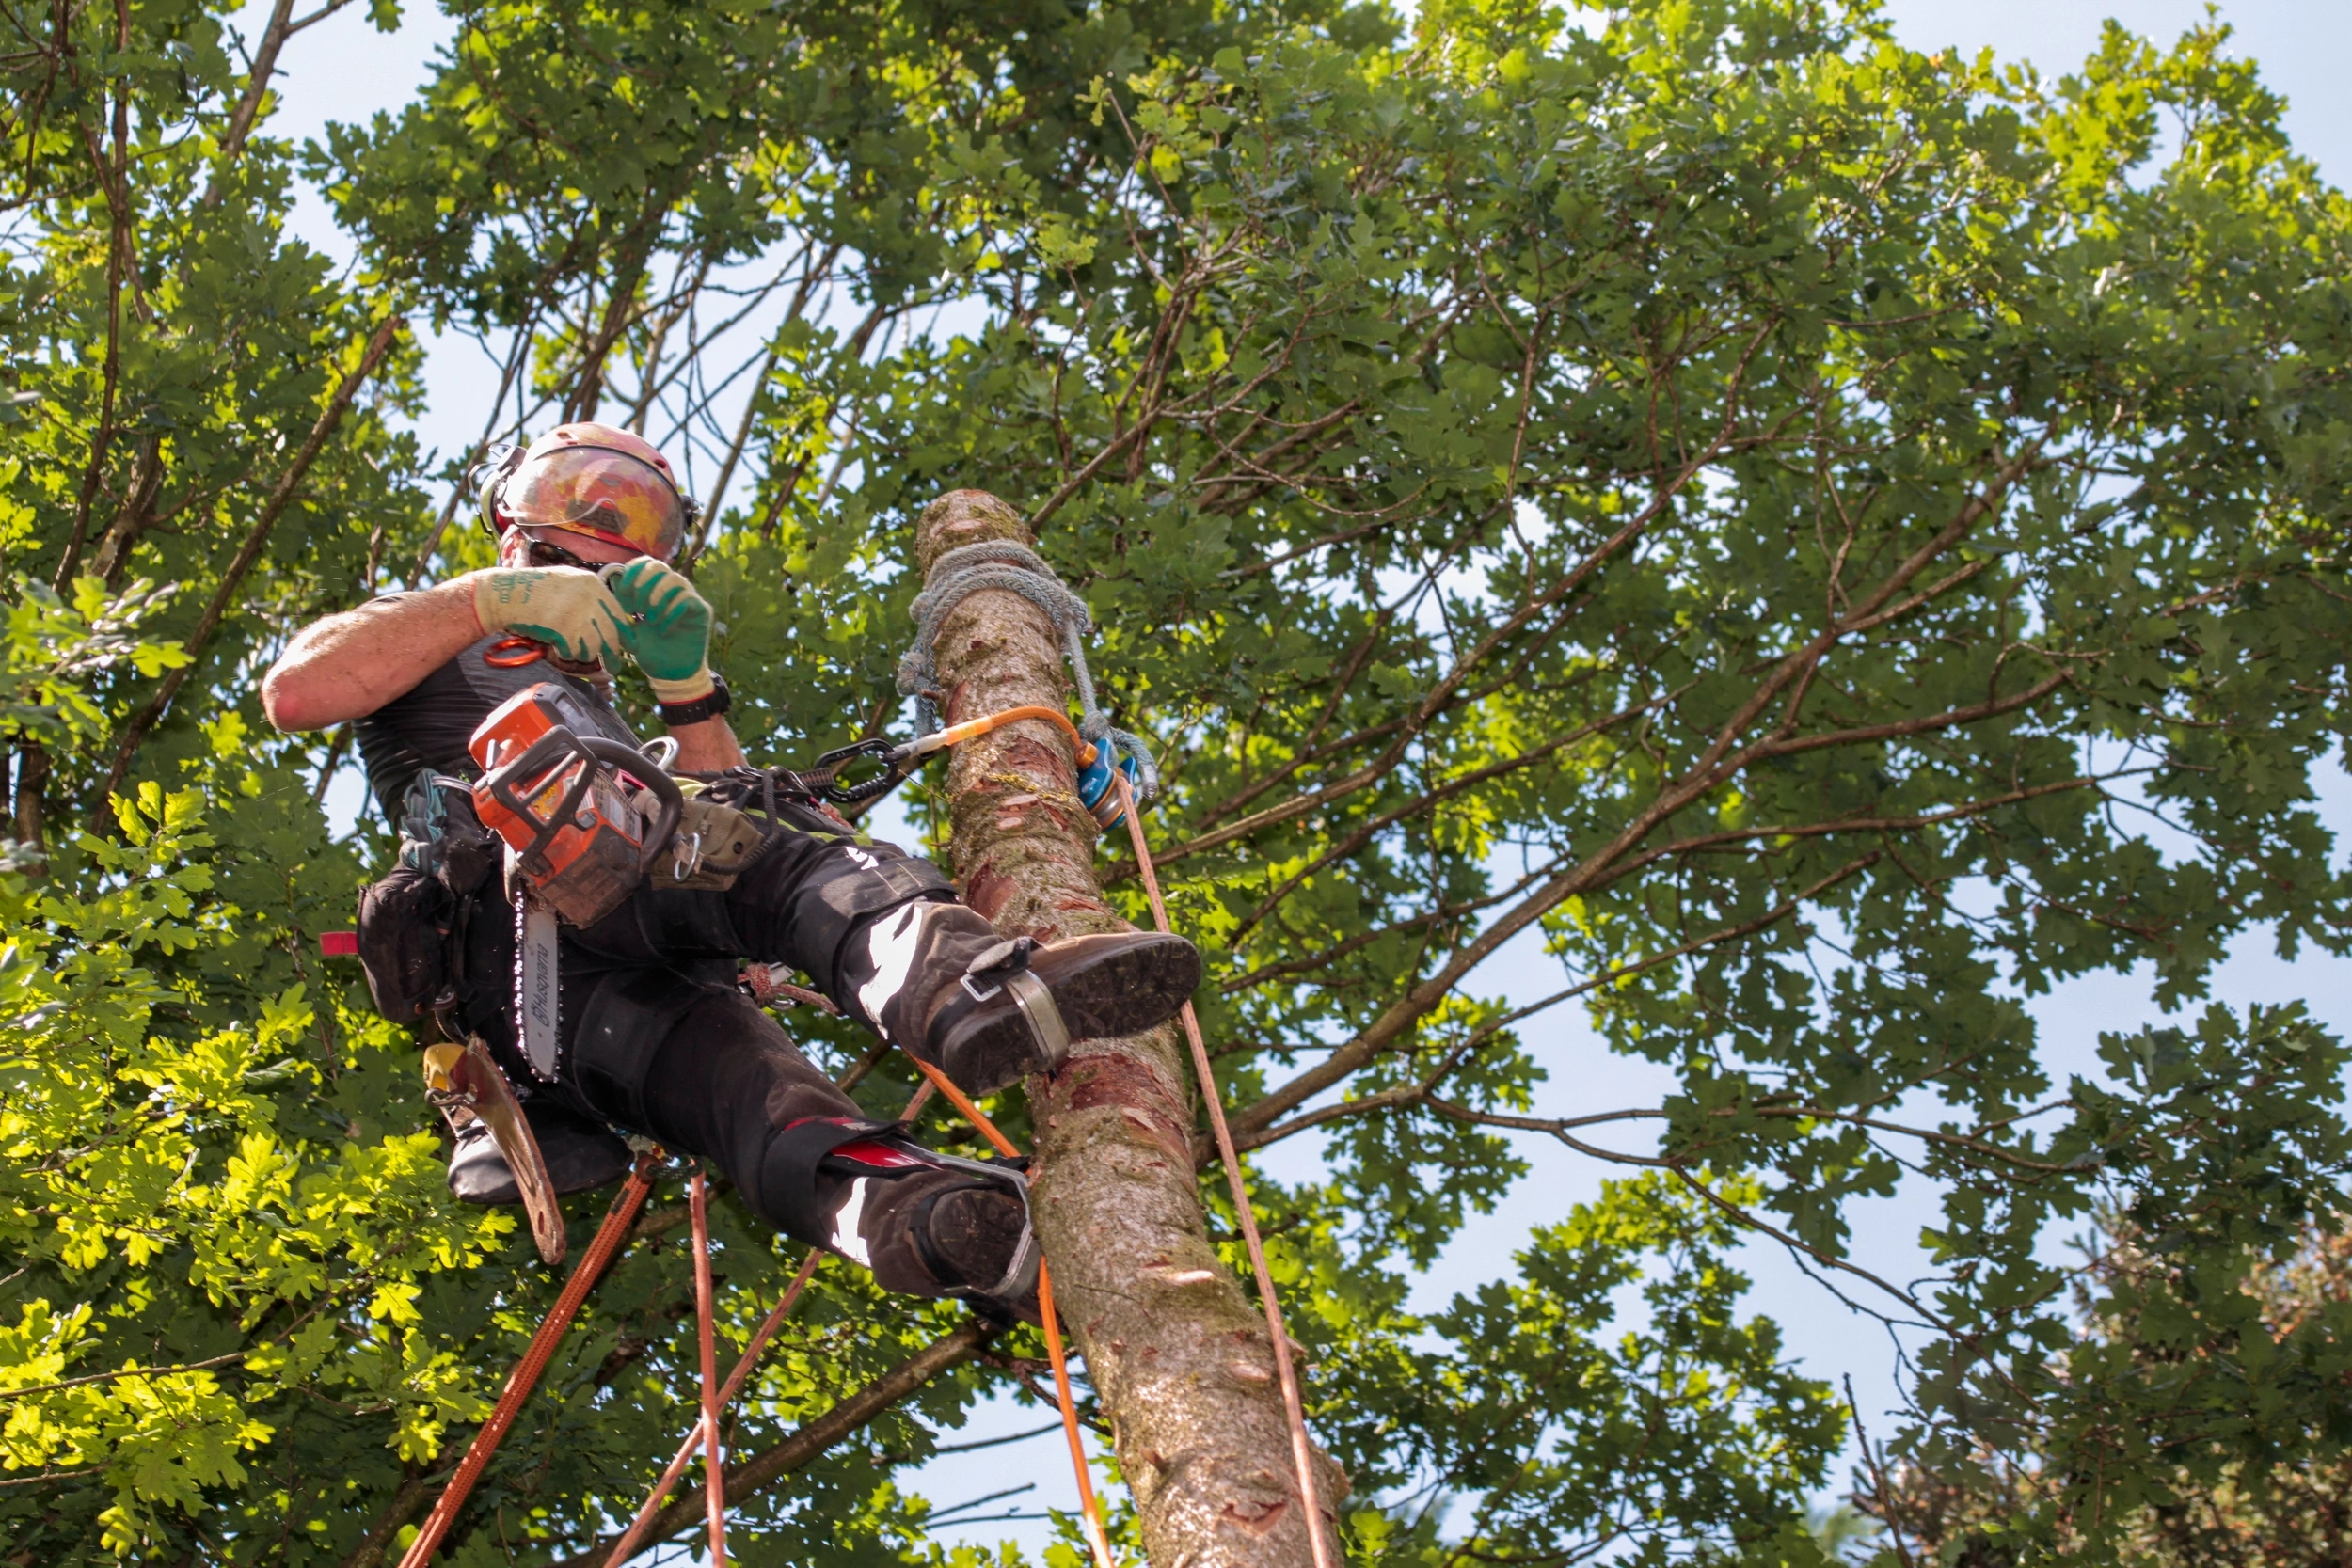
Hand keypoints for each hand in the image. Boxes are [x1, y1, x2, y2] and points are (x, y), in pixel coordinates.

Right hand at [471, 567, 628, 665]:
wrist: (506, 594)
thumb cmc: (534, 590)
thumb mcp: (568, 582)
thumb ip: (591, 598)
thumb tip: (612, 622)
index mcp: (593, 584)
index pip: (618, 614)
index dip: (625, 633)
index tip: (631, 646)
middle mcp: (590, 597)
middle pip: (611, 634)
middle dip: (613, 654)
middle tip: (614, 667)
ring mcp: (578, 614)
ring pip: (593, 647)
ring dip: (584, 654)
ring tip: (572, 650)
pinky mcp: (564, 629)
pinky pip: (574, 652)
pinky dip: (566, 653)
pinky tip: (556, 646)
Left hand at [601, 557, 713, 702]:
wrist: (670, 672)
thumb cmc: (649, 650)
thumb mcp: (628, 630)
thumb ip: (620, 612)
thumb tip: (611, 588)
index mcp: (652, 588)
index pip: (643, 564)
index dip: (631, 574)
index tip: (624, 595)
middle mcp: (671, 588)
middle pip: (658, 566)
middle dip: (643, 585)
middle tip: (637, 608)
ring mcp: (688, 597)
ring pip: (674, 579)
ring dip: (658, 598)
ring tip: (651, 620)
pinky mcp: (702, 610)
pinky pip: (687, 599)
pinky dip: (671, 614)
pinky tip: (664, 630)